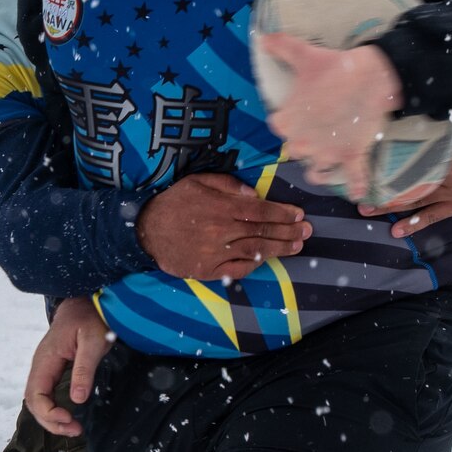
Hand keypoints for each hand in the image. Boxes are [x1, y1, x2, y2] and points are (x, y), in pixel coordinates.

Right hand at [23, 296, 113, 436]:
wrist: (85, 303)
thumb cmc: (89, 318)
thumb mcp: (93, 341)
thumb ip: (84, 369)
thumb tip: (77, 399)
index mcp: (46, 359)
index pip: (35, 394)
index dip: (49, 412)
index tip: (70, 419)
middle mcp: (40, 366)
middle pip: (33, 402)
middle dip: (51, 421)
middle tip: (75, 430)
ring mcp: (45, 369)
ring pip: (39, 401)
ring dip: (53, 418)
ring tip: (74, 427)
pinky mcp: (53, 371)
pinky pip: (47, 395)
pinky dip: (55, 410)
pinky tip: (70, 416)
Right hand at [137, 171, 309, 279]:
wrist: (143, 229)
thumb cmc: (172, 201)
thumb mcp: (197, 181)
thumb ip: (228, 185)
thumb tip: (255, 194)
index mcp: (221, 207)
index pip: (261, 210)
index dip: (283, 213)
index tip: (299, 214)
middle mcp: (221, 230)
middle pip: (263, 232)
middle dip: (289, 231)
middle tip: (308, 231)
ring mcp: (215, 252)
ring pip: (255, 251)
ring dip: (279, 249)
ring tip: (297, 245)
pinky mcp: (207, 269)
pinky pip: (237, 269)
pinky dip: (254, 265)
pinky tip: (267, 260)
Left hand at [257, 34, 402, 201]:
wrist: (375, 74)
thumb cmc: (335, 67)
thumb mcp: (305, 55)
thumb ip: (281, 48)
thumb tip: (262, 37)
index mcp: (286, 122)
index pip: (278, 128)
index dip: (288, 121)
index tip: (299, 113)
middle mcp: (302, 144)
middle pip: (295, 152)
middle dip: (304, 145)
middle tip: (316, 132)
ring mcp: (327, 153)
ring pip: (317, 172)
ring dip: (320, 169)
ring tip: (328, 159)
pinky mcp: (352, 156)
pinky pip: (354, 178)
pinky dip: (356, 186)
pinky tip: (358, 193)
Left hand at [358, 117, 451, 237]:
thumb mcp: (440, 126)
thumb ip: (419, 131)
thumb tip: (386, 128)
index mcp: (446, 151)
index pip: (410, 162)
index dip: (386, 168)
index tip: (366, 172)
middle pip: (410, 184)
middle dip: (383, 191)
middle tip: (361, 195)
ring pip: (417, 202)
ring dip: (391, 208)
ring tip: (369, 210)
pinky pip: (433, 216)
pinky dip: (414, 223)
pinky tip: (396, 230)